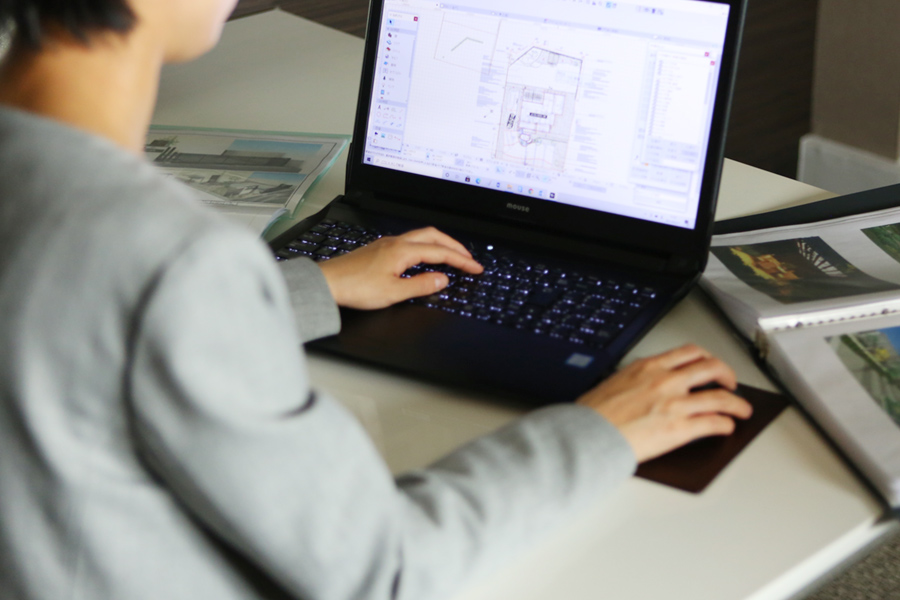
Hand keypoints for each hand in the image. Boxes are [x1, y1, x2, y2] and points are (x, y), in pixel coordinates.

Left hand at [318, 227, 483, 309]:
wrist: (327, 283)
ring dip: (440, 244)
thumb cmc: (355, 288)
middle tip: (469, 258)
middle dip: (454, 246)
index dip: (461, 260)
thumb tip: (442, 280)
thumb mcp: (393, 293)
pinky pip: (410, 242)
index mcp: (403, 251)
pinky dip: (426, 247)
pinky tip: (424, 258)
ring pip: (421, 237)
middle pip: (434, 236)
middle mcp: (396, 242)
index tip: (475, 267)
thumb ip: (420, 285)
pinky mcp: (379, 249)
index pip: (440, 252)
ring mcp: (387, 244)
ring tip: (452, 256)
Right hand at [577, 344, 752, 461]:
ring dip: (737, 404)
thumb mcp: (614, 382)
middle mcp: (665, 380)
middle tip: (730, 383)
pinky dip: (725, 425)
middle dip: (727, 375)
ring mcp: (675, 404)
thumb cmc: (592, 414)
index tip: (709, 364)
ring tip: (742, 410)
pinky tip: (726, 428)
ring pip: (720, 397)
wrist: (587, 435)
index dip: (706, 358)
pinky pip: (713, 423)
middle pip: (711, 368)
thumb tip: (643, 387)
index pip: (688, 352)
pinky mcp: (679, 429)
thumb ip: (636, 380)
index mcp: (648, 367)